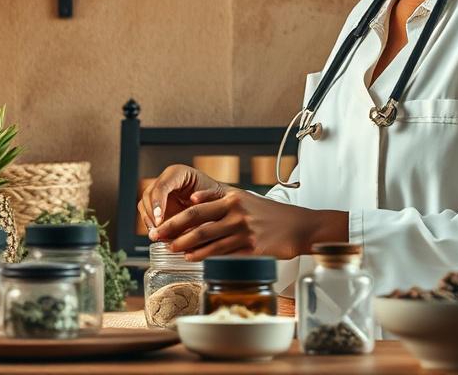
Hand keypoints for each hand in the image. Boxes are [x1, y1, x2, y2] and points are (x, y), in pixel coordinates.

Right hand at [138, 164, 226, 232]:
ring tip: (157, 236)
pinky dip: (151, 225)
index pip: (162, 186)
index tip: (159, 220)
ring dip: (149, 221)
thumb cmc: (217, 196)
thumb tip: (194, 200)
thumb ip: (205, 196)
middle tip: (157, 231)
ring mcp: (160, 192)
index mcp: (178, 173)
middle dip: (151, 214)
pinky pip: (148, 214)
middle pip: (149, 195)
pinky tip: (159, 235)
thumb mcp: (215, 195)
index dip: (158, 203)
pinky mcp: (158, 204)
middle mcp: (166, 180)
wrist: (217, 202)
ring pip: (145, 205)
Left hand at [149, 187, 347, 260]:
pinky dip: (206, 258)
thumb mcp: (245, 197)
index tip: (158, 226)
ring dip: (187, 248)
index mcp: (233, 198)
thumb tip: (193, 199)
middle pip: (198, 225)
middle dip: (174, 233)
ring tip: (172, 251)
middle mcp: (237, 214)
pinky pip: (224, 254)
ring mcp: (245, 232)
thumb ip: (218, 197)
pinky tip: (194, 260)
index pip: (196, 209)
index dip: (174, 219)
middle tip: (157, 240)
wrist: (300, 226)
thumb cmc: (270, 213)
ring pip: (209, 242)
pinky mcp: (253, 249)